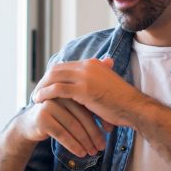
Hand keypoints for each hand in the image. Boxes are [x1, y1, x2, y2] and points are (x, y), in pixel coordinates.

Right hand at [11, 96, 110, 157]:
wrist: (31, 124)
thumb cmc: (58, 116)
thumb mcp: (75, 108)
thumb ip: (92, 105)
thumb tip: (115, 116)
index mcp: (71, 89)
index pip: (90, 104)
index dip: (101, 119)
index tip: (110, 131)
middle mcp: (61, 95)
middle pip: (82, 116)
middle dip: (94, 133)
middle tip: (102, 146)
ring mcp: (50, 105)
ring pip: (73, 126)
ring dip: (85, 141)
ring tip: (93, 152)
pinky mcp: (42, 117)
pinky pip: (62, 134)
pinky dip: (73, 145)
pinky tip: (80, 153)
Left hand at [33, 58, 148, 129]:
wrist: (134, 107)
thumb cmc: (123, 101)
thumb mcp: (109, 84)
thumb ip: (97, 80)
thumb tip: (91, 82)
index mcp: (93, 64)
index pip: (66, 65)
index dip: (53, 75)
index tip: (46, 84)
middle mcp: (88, 66)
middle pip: (57, 69)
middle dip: (44, 79)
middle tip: (37, 91)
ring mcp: (85, 77)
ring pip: (54, 77)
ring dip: (42, 87)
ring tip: (35, 98)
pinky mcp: (83, 90)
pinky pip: (57, 89)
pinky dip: (46, 94)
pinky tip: (40, 101)